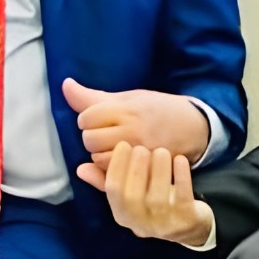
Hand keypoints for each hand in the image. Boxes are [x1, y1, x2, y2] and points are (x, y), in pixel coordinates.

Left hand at [62, 79, 211, 168]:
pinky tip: (121, 160)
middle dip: (92, 137)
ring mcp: (139, 153)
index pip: (87, 118)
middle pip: (90, 140)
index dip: (88, 119)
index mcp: (127, 109)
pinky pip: (113, 173)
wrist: (193, 127)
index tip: (99, 118)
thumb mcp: (128, 97)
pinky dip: (111, 168)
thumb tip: (65, 85)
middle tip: (107, 133)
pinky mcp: (145, 169)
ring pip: (99, 159)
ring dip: (100, 154)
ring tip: (114, 147)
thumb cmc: (157, 109)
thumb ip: (93, 97)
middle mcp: (133, 131)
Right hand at [81, 141, 215, 246]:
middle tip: (142, 147)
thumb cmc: (153, 204)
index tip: (123, 144)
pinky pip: (182, 197)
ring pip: (157, 197)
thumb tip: (81, 168)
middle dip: (136, 167)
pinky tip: (179, 160)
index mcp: (122, 215)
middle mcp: (141, 223)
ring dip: (158, 169)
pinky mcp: (186, 220)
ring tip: (161, 151)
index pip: (113, 190)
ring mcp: (164, 224)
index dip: (116, 165)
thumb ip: (106, 180)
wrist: (188, 227)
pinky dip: (181, 176)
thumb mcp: (129, 195)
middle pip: (133, 196)